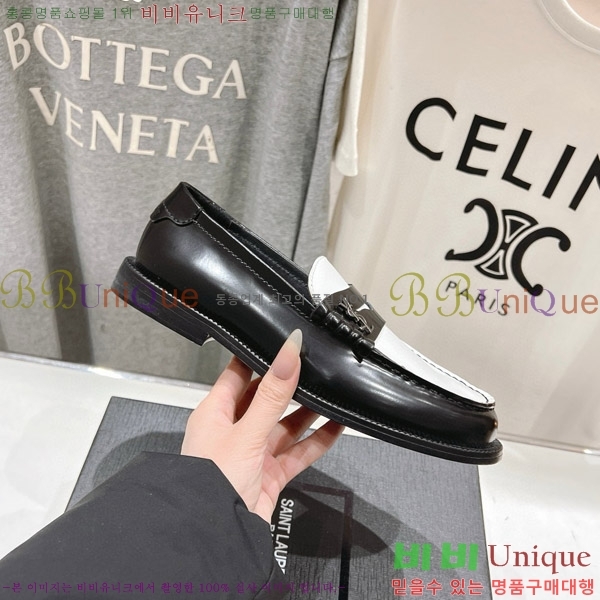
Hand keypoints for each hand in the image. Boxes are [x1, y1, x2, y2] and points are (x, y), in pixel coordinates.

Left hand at [181, 330, 344, 521]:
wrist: (214, 536)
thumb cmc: (209, 485)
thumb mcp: (246, 433)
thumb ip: (271, 395)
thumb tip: (287, 354)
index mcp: (215, 414)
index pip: (238, 374)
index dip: (259, 357)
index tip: (282, 343)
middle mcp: (232, 431)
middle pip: (265, 399)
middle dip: (289, 385)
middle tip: (313, 367)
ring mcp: (252, 453)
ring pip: (285, 425)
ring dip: (307, 412)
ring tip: (330, 394)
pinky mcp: (269, 474)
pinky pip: (297, 451)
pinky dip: (317, 440)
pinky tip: (335, 427)